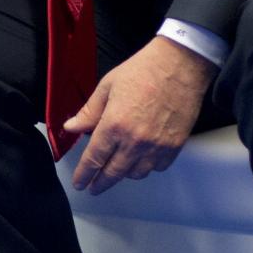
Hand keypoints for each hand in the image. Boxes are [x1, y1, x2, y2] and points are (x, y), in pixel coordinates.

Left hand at [60, 35, 214, 195]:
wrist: (180, 65)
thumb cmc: (144, 71)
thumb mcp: (107, 87)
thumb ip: (89, 112)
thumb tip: (71, 127)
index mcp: (114, 125)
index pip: (93, 159)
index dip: (84, 174)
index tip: (80, 183)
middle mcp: (135, 141)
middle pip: (113, 173)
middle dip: (101, 183)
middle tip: (94, 187)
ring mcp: (157, 145)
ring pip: (136, 173)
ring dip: (124, 174)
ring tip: (117, 168)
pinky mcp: (175, 145)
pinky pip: (158, 167)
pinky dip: (148, 167)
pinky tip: (142, 159)